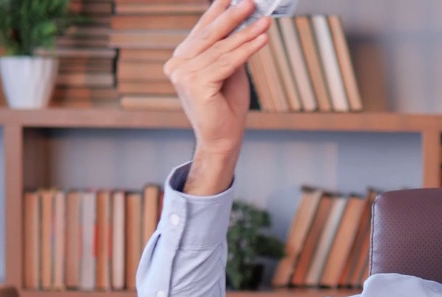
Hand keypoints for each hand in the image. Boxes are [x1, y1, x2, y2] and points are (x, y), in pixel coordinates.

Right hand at [164, 0, 270, 190]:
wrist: (223, 138)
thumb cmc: (226, 107)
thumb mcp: (228, 70)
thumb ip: (229, 48)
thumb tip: (242, 21)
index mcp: (180, 61)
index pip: (201, 31)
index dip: (216, 12)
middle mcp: (177, 66)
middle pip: (210, 36)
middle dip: (233, 17)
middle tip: (250, 2)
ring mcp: (184, 76)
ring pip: (222, 49)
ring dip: (246, 34)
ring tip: (264, 21)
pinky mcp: (196, 86)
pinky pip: (228, 63)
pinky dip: (247, 50)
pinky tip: (262, 39)